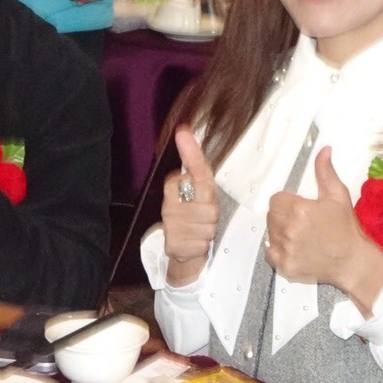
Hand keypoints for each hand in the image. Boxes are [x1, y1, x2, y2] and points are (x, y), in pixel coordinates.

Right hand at [161, 125, 218, 286]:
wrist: (182, 252)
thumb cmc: (195, 216)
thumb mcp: (200, 190)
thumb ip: (195, 162)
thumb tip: (183, 130)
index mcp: (174, 186)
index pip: (192, 170)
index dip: (196, 162)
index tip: (184, 136)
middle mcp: (169, 205)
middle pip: (209, 206)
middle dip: (213, 214)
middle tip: (205, 217)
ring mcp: (170, 226)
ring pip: (207, 226)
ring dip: (209, 231)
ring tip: (200, 230)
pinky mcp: (173, 246)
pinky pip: (201, 244)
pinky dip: (202, 246)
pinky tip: (194, 243)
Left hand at [265, 147, 382, 311]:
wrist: (352, 261)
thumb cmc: (346, 228)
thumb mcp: (338, 196)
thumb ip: (325, 172)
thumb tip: (324, 150)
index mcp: (299, 209)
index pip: (276, 200)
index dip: (287, 202)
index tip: (300, 208)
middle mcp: (289, 229)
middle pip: (271, 216)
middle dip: (283, 216)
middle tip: (302, 222)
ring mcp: (285, 250)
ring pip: (270, 234)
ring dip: (280, 233)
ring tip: (301, 236)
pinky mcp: (284, 266)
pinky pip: (270, 254)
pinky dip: (278, 251)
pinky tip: (295, 249)